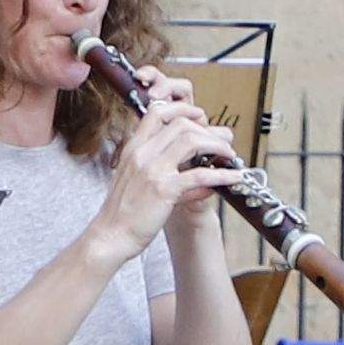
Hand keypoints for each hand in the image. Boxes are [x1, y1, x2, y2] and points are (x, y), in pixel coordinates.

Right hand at [94, 71, 244, 248]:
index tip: (199, 116)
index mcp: (133, 148)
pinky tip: (232, 177)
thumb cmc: (121, 212)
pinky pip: (199, 175)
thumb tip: (189, 168)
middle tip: (221, 140)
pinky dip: (221, 174)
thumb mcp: (131, 179)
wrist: (111, 235)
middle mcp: (142, 154)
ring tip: (229, 154)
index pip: (157, 112)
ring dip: (217, 145)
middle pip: (180, 123)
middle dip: (207, 129)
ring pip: (192, 141)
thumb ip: (155, 167)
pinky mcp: (164, 189)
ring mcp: (152, 170)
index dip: (182, 109)